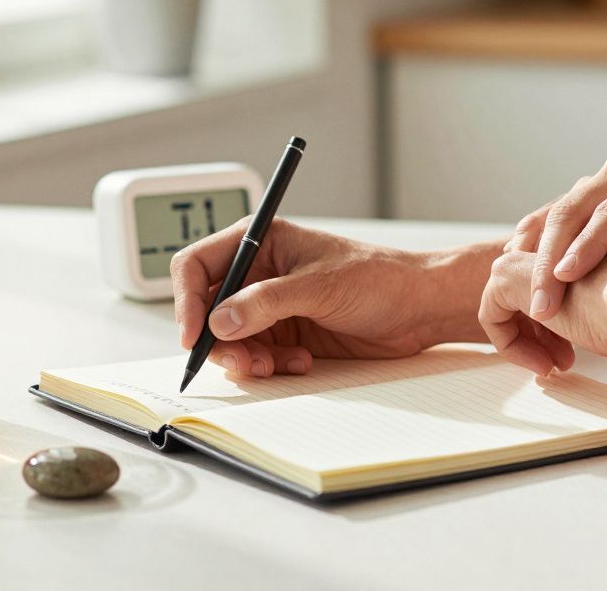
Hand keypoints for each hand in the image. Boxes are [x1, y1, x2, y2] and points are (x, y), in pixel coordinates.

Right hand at [170, 218, 441, 376]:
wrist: (419, 307)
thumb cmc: (379, 277)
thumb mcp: (319, 286)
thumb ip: (266, 303)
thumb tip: (219, 320)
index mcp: (260, 241)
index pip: (197, 266)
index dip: (187, 300)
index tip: (194, 334)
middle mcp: (259, 272)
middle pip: (208, 310)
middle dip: (219, 340)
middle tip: (244, 362)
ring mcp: (271, 305)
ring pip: (230, 339)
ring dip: (246, 358)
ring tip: (275, 365)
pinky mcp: (286, 332)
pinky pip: (257, 355)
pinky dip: (270, 365)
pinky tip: (301, 361)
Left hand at [480, 232, 606, 374]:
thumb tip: (592, 319)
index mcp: (587, 237)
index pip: (560, 281)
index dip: (566, 319)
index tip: (580, 348)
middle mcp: (556, 239)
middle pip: (535, 291)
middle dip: (547, 331)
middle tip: (565, 360)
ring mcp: (528, 253)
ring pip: (512, 302)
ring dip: (531, 340)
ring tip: (555, 366)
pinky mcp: (506, 272)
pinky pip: (493, 315)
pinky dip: (510, 344)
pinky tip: (541, 364)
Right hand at [508, 154, 606, 321]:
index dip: (589, 244)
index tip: (567, 277)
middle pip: (578, 207)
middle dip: (553, 255)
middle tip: (540, 300)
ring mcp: (598, 178)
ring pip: (556, 210)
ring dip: (535, 253)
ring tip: (524, 291)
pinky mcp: (578, 192)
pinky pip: (546, 213)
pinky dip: (529, 240)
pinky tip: (514, 266)